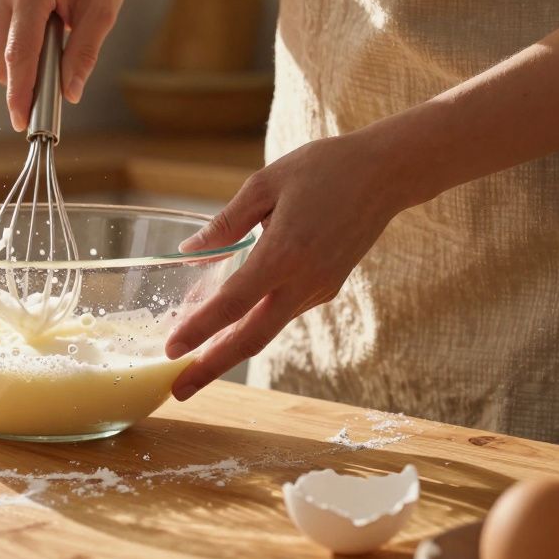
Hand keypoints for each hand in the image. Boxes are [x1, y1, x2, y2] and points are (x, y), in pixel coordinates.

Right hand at [0, 0, 127, 130]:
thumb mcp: (103, 11)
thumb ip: (84, 53)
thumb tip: (69, 92)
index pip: (19, 51)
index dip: (20, 91)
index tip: (21, 119)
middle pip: (5, 58)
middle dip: (27, 82)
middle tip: (57, 87)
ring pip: (0, 53)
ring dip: (26, 62)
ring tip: (58, 40)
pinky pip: (0, 39)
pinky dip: (20, 47)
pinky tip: (43, 28)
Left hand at [167, 131, 415, 399]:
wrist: (387, 174)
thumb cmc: (323, 168)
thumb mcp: (264, 184)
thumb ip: (226, 223)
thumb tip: (189, 251)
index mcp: (283, 253)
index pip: (232, 304)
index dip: (199, 330)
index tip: (171, 351)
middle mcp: (302, 281)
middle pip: (251, 339)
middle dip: (212, 368)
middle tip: (179, 390)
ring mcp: (318, 289)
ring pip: (266, 330)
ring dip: (229, 348)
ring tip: (192, 360)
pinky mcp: (326, 288)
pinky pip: (282, 312)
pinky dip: (252, 323)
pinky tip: (228, 323)